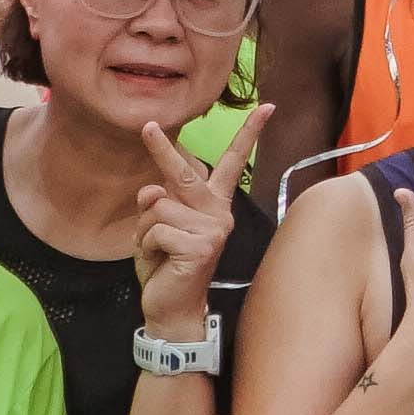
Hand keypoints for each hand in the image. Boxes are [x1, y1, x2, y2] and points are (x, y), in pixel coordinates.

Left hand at [134, 120, 254, 342]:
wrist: (172, 308)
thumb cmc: (166, 265)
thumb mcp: (156, 227)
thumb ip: (157, 203)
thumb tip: (152, 191)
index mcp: (213, 204)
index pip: (232, 163)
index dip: (250, 133)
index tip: (268, 106)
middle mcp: (218, 212)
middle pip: (184, 174)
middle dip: (162, 149)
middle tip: (147, 126)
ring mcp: (213, 229)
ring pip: (158, 207)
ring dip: (144, 230)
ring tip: (156, 251)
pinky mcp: (200, 245)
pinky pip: (156, 230)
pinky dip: (147, 246)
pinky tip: (160, 262)